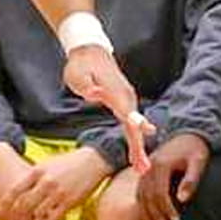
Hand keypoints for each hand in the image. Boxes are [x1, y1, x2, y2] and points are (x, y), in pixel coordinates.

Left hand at [0, 144, 64, 219]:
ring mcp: (57, 192)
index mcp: (36, 171)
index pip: (14, 191)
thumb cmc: (69, 162)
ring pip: (37, 215)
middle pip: (23, 206)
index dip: (5, 206)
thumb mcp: (47, 164)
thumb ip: (33, 177)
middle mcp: (45, 182)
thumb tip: (19, 189)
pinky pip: (53, 219)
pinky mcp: (70, 201)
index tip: (2, 215)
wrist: (94, 160)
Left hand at [63, 46, 153, 172]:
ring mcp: (127, 98)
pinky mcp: (124, 101)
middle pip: (135, 126)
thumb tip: (96, 95)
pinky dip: (135, 138)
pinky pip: (132, 123)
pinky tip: (137, 152)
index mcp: (115, 93)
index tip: (141, 144)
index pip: (127, 115)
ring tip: (142, 167)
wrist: (90, 51)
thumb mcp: (78, 75)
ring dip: (139, 147)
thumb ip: (87, 87)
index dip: (135, 130)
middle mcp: (126, 96)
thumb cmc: (81, 65)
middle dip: (139, 148)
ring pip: (135, 126)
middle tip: (142, 169)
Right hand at [138, 133, 209, 219]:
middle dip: (156, 215)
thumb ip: (191, 180)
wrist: (187, 135)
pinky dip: (142, 205)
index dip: (167, 209)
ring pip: (141, 195)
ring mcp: (146, 169)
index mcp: (161, 165)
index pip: (160, 193)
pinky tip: (147, 218)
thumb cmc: (196, 150)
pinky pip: (139, 191)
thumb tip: (182, 199)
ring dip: (146, 214)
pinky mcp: (146, 171)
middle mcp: (150, 167)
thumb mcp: (198, 162)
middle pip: (148, 196)